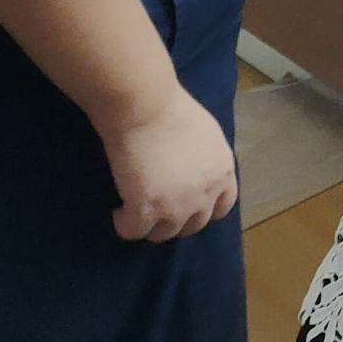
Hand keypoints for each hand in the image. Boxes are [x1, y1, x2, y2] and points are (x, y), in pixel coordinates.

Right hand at [99, 89, 237, 242]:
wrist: (147, 107)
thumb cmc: (172, 110)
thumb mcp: (206, 136)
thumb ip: (205, 160)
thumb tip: (193, 172)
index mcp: (223, 172)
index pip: (222, 207)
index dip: (203, 209)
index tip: (186, 206)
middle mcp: (206, 193)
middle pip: (193, 225)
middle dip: (175, 221)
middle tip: (156, 209)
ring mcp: (178, 205)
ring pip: (163, 234)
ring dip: (149, 226)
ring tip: (135, 210)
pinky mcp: (146, 209)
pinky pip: (133, 232)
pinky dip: (125, 225)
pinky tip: (119, 211)